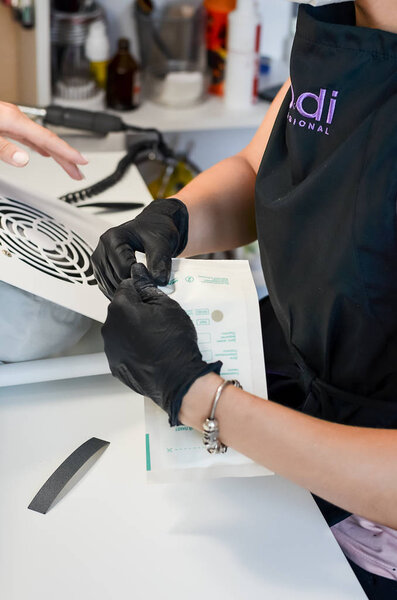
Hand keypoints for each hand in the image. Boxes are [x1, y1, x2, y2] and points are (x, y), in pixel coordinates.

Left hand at [0, 101, 86, 178]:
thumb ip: (5, 148)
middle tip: (78, 173)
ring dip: (56, 153)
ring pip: (42, 139)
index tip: (82, 161)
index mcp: (14, 120)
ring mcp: (12, 120)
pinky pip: (31, 137)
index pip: (48, 139)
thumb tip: (23, 160)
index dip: (67, 152)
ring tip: (68, 166)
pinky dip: (41, 146)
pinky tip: (44, 152)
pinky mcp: (7, 122)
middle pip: (49, 140)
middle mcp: (16, 118)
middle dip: (66, 157)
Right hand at [91, 197, 187, 298]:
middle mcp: (100, 251)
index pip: (124, 270)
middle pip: (116, 281)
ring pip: (111, 288)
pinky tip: (137, 287)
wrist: (152, 231)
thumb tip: (159, 281)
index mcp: (112, 239)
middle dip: (135, 285)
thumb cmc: (154, 232)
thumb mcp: (162, 244)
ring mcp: (98, 263)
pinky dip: (124, 292)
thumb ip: (160, 262)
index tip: (155, 278)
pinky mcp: (100, 273)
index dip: (141, 278)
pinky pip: (109, 290)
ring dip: (130, 291)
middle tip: (152, 283)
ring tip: (145, 283)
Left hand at [102, 263, 221, 425]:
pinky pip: (122, 348)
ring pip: (120, 329)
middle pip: (121, 309)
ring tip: (155, 339)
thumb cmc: (174, 341)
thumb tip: (137, 271)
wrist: (177, 379)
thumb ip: (148, 287)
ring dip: (133, 330)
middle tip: (158, 321)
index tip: (154, 300)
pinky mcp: (114, 364)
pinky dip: (132, 348)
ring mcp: (110, 347)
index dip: (142, 291)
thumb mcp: (168, 306)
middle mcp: (109, 326)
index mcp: (120, 307)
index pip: (127, 286)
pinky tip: (149, 352)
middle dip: (136, 311)